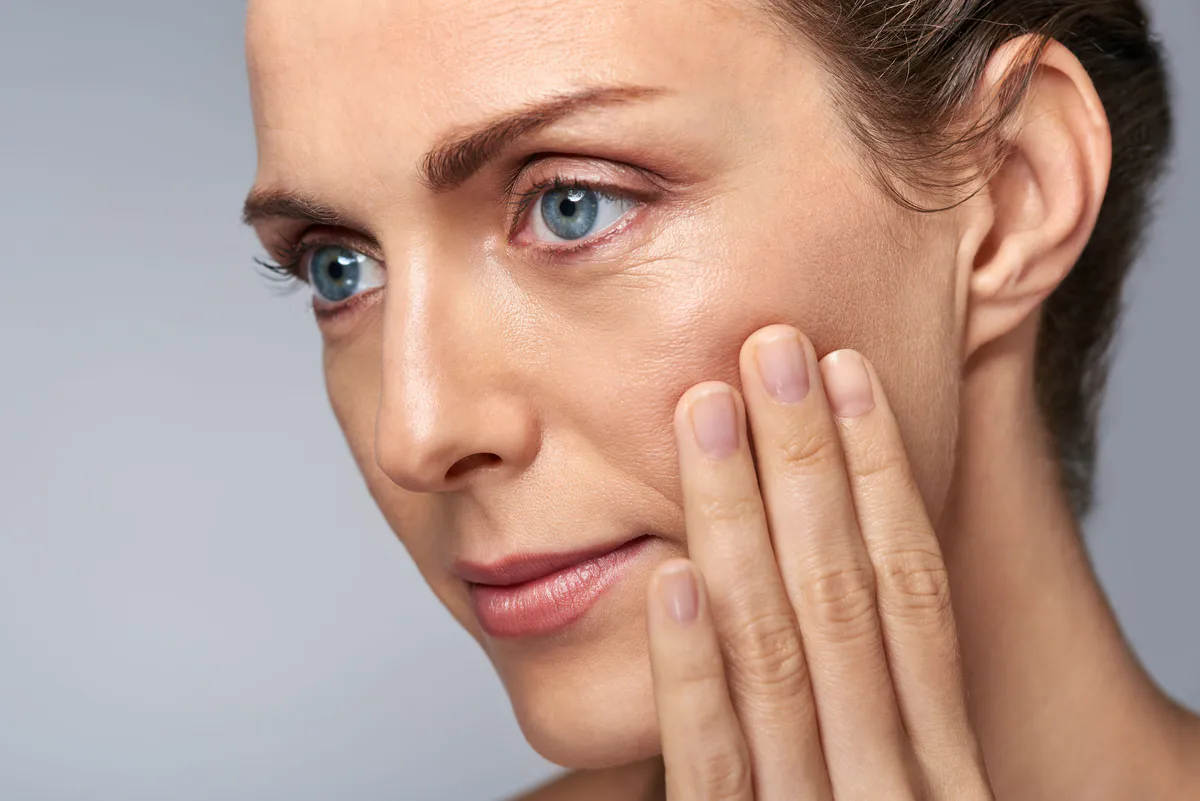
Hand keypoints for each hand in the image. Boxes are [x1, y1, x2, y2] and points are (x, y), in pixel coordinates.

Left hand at [646, 324, 992, 799]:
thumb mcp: (904, 785)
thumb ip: (882, 705)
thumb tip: (855, 550)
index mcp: (941, 763)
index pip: (917, 593)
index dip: (885, 474)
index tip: (846, 372)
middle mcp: (894, 789)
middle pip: (845, 598)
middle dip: (806, 464)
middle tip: (771, 348)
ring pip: (778, 655)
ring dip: (737, 522)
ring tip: (707, 414)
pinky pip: (710, 761)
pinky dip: (692, 666)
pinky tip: (671, 576)